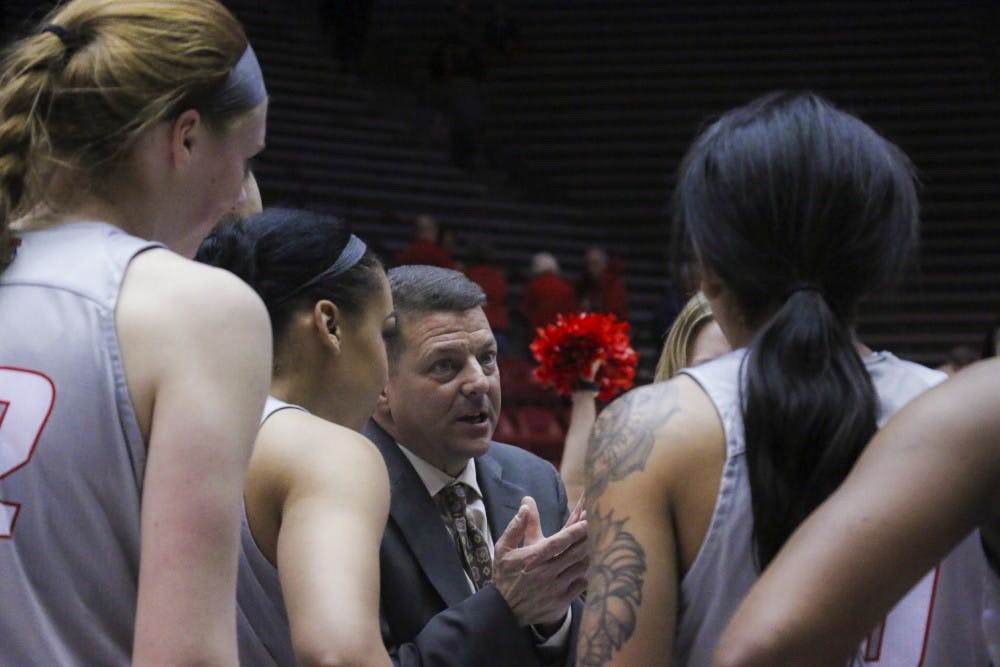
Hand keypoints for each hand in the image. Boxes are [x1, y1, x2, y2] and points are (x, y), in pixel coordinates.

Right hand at [492, 496, 588, 626]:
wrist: (504, 609)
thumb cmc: (505, 575)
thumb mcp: (503, 549)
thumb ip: (515, 526)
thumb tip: (527, 506)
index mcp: (533, 558)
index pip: (560, 541)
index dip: (575, 531)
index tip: (586, 523)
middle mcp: (546, 572)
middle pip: (575, 553)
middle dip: (585, 540)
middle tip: (589, 534)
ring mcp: (555, 588)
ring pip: (580, 567)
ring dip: (585, 556)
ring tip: (585, 549)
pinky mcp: (561, 601)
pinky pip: (581, 584)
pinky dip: (584, 574)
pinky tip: (580, 569)